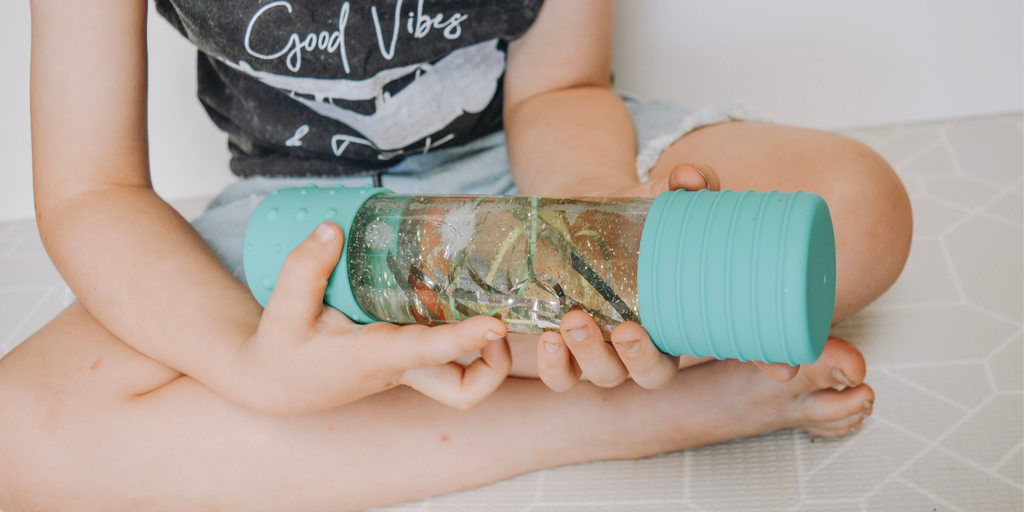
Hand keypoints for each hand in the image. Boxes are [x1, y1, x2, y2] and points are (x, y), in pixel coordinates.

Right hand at [234, 222, 511, 414]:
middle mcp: (401, 368)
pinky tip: (468, 293)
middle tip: (502, 320)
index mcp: (373, 359)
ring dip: (489, 352)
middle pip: (465, 389)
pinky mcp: (408, 357)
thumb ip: (303, 269)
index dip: (463, 339)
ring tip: (492, 301)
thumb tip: (331, 230)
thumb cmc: (281, 350)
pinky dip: (468, 332)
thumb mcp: (281, 310)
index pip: (426, 352)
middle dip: (496, 366)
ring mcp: (409, 367)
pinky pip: (451, 353)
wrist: (276, 383)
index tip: (494, 324)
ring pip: (464, 376)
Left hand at [537, 163, 797, 391]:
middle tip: (629, 330)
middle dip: (640, 360)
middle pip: (652, 376)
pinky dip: (553, 364)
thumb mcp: (662, 197)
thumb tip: (692, 175)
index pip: (733, 353)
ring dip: (588, 357)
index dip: (764, 364)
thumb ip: (685, 185)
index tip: (782, 370)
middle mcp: (646, 346)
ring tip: (576, 321)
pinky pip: (558, 374)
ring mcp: (602, 351)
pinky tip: (549, 337)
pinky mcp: (562, 347)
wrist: (582, 213)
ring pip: (602, 376)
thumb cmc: (638, 215)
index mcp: (685, 320)